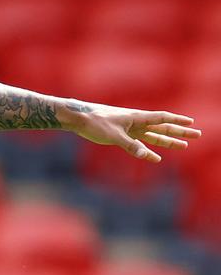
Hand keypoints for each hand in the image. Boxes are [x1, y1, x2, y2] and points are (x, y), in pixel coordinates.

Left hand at [64, 102, 201, 162]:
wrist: (78, 119)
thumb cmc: (95, 123)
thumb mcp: (114, 136)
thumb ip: (132, 146)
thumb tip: (148, 156)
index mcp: (136, 117)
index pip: (161, 118)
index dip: (177, 121)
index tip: (191, 122)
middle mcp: (136, 122)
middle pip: (162, 127)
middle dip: (180, 132)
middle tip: (197, 135)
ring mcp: (129, 128)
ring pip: (153, 135)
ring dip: (169, 140)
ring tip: (184, 145)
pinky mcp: (121, 135)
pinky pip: (140, 143)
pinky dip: (149, 149)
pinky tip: (157, 157)